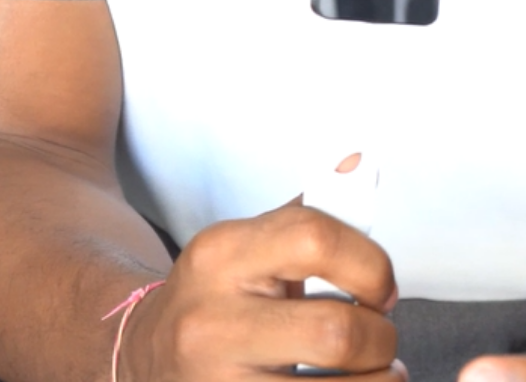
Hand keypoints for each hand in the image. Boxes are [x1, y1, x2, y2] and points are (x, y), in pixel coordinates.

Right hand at [119, 202, 402, 381]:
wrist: (142, 358)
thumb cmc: (215, 299)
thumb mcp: (246, 246)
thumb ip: (306, 214)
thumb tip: (359, 164)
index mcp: (223, 254)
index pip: (315, 239)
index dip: (371, 265)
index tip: (383, 288)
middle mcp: (214, 323)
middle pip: (334, 333)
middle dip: (380, 340)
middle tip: (381, 341)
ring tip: (379, 375)